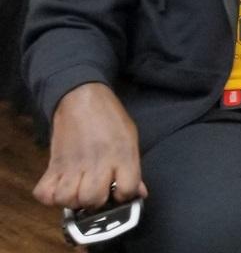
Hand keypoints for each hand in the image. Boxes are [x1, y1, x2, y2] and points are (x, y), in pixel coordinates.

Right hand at [33, 83, 147, 209]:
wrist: (81, 95)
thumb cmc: (109, 117)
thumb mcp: (129, 137)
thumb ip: (134, 168)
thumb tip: (139, 194)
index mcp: (121, 154)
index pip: (126, 190)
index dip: (124, 193)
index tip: (118, 187)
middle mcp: (97, 162)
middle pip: (93, 200)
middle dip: (95, 200)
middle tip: (95, 188)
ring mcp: (73, 164)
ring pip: (68, 200)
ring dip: (72, 199)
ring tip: (77, 187)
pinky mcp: (54, 163)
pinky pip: (45, 193)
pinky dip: (50, 195)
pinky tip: (60, 185)